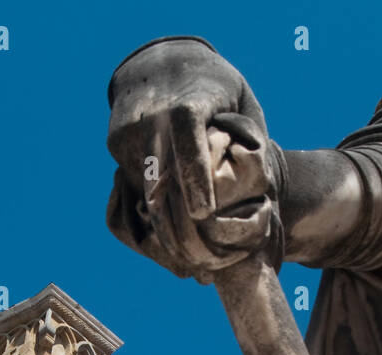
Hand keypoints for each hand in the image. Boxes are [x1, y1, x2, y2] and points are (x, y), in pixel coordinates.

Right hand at [106, 38, 282, 281]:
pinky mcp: (116, 145)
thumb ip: (251, 142)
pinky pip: (130, 191)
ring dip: (163, 230)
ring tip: (186, 265)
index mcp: (189, 98)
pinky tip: (169, 241)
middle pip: (159, 171)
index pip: (187, 131)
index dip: (194, 171)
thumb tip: (265, 191)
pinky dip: (150, 218)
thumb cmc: (216, 89)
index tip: (204, 212)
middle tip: (197, 260)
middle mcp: (153, 113)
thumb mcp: (243, 103)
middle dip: (176, 220)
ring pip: (142, 190)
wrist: (163, 61)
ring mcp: (130, 130)